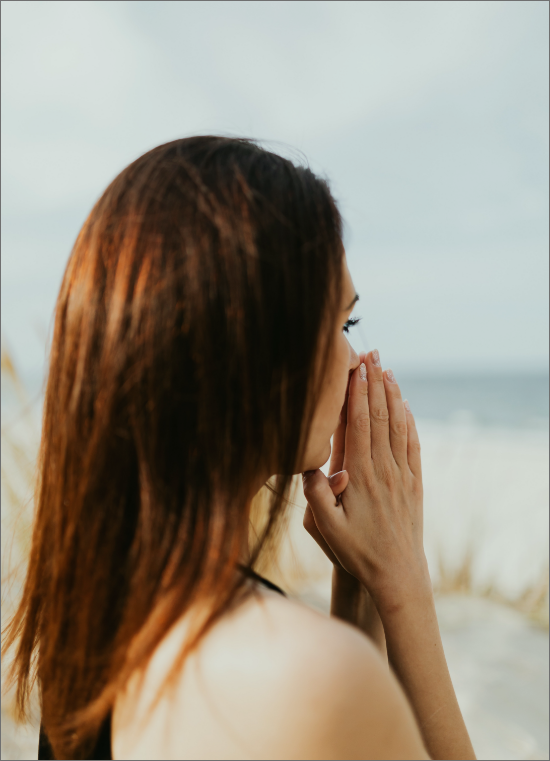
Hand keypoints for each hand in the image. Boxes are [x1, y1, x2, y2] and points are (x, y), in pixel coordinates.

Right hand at [302, 350, 427, 613]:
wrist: (397, 575)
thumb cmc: (357, 553)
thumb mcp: (327, 530)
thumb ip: (316, 497)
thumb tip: (307, 466)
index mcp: (361, 476)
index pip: (360, 425)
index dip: (358, 393)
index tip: (356, 368)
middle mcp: (384, 470)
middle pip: (380, 417)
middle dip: (375, 383)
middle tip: (372, 355)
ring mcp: (402, 475)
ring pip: (398, 426)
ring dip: (393, 396)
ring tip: (387, 369)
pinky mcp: (414, 484)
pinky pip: (412, 445)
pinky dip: (409, 421)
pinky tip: (406, 406)